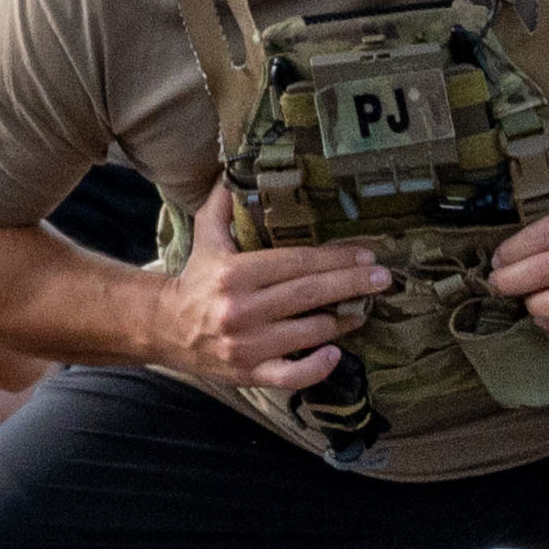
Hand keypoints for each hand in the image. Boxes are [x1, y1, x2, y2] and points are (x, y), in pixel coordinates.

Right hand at [153, 184, 387, 390]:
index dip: (336, 258)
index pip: (297, 263)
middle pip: (310, 294)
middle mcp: (242, 310)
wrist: (165, 328)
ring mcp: (247, 345)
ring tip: (362, 308)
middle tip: (382, 277)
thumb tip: (237, 172)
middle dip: (351, 284)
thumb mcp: (205, 237)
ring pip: (309, 332)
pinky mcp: (250, 373)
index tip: (365, 254)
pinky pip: (292, 376)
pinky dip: (317, 367)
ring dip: (342, 320)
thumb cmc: (196, 280)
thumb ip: (222, 205)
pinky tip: (336, 353)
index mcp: (234, 274)